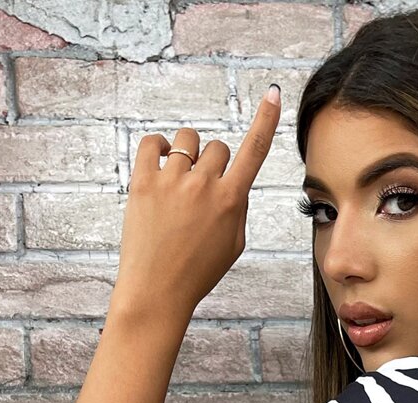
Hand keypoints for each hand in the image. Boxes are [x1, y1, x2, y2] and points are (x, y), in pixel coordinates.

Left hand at [112, 84, 280, 321]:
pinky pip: (152, 142)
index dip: (267, 120)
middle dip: (211, 161)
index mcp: (232, 202)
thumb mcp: (233, 246)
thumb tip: (231, 183)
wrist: (157, 292)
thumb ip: (238, 209)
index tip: (274, 95)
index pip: (255, 151)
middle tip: (199, 189)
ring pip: (186, 140)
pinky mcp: (143, 182)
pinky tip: (159, 165)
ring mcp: (172, 181)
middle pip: (217, 146)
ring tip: (176, 183)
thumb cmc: (197, 273)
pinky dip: (157, 147)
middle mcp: (204, 185)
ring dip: (185, 154)